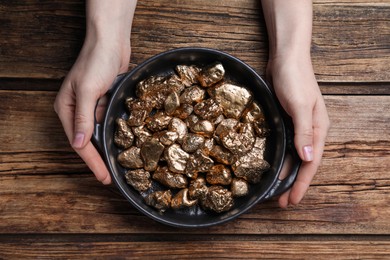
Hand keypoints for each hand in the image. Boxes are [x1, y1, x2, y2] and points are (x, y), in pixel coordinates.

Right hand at [54, 36, 129, 184]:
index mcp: (66, 108)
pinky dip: (113, 134)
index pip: (79, 142)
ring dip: (107, 149)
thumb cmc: (96, 61)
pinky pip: (108, 123)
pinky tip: (122, 144)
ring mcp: (91, 106)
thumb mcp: (88, 90)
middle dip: (98, 160)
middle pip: (88, 141)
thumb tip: (78, 144)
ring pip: (98, 134)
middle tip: (110, 178)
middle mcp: (77, 110)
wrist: (111, 41)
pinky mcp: (104, 101)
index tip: (103, 177)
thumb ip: (82, 118)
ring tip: (116, 167)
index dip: (92, 161)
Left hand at [266, 53, 329, 206]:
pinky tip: (273, 166)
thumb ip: (304, 132)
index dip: (301, 184)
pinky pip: (285, 145)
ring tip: (276, 190)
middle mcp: (310, 131)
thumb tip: (307, 159)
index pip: (311, 164)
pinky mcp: (286, 120)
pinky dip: (281, 158)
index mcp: (318, 130)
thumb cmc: (295, 79)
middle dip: (294, 184)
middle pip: (303, 164)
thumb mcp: (300, 106)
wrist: (286, 58)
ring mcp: (298, 126)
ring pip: (294, 156)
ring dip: (286, 173)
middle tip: (282, 202)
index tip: (293, 201)